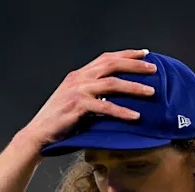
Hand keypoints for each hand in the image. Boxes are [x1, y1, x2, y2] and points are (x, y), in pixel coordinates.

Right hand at [19, 49, 156, 152]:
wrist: (40, 134)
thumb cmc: (62, 122)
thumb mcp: (79, 102)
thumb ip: (95, 96)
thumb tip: (117, 98)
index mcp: (80, 75)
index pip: (106, 58)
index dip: (126, 54)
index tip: (145, 54)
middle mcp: (79, 78)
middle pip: (112, 64)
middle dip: (135, 65)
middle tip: (154, 68)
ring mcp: (77, 91)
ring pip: (112, 83)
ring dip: (134, 87)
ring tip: (151, 92)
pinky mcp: (77, 106)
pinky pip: (105, 107)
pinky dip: (122, 112)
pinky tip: (136, 117)